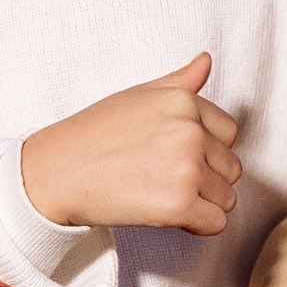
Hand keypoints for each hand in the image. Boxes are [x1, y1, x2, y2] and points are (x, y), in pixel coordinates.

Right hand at [20, 53, 242, 234]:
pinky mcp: (178, 203)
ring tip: (161, 195)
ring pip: (226, 197)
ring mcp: (186, 167)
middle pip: (231, 168)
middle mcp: (190, 130)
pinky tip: (169, 216)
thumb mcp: (137, 96)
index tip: (173, 158)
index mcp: (184, 102)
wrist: (56, 173)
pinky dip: (198, 226)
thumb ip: (179, 82)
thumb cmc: (94, 135)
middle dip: (206, 180)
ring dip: (202, 204)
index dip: (206, 152)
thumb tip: (206, 60)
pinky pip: (216, 222)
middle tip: (162, 180)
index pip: (229, 133)